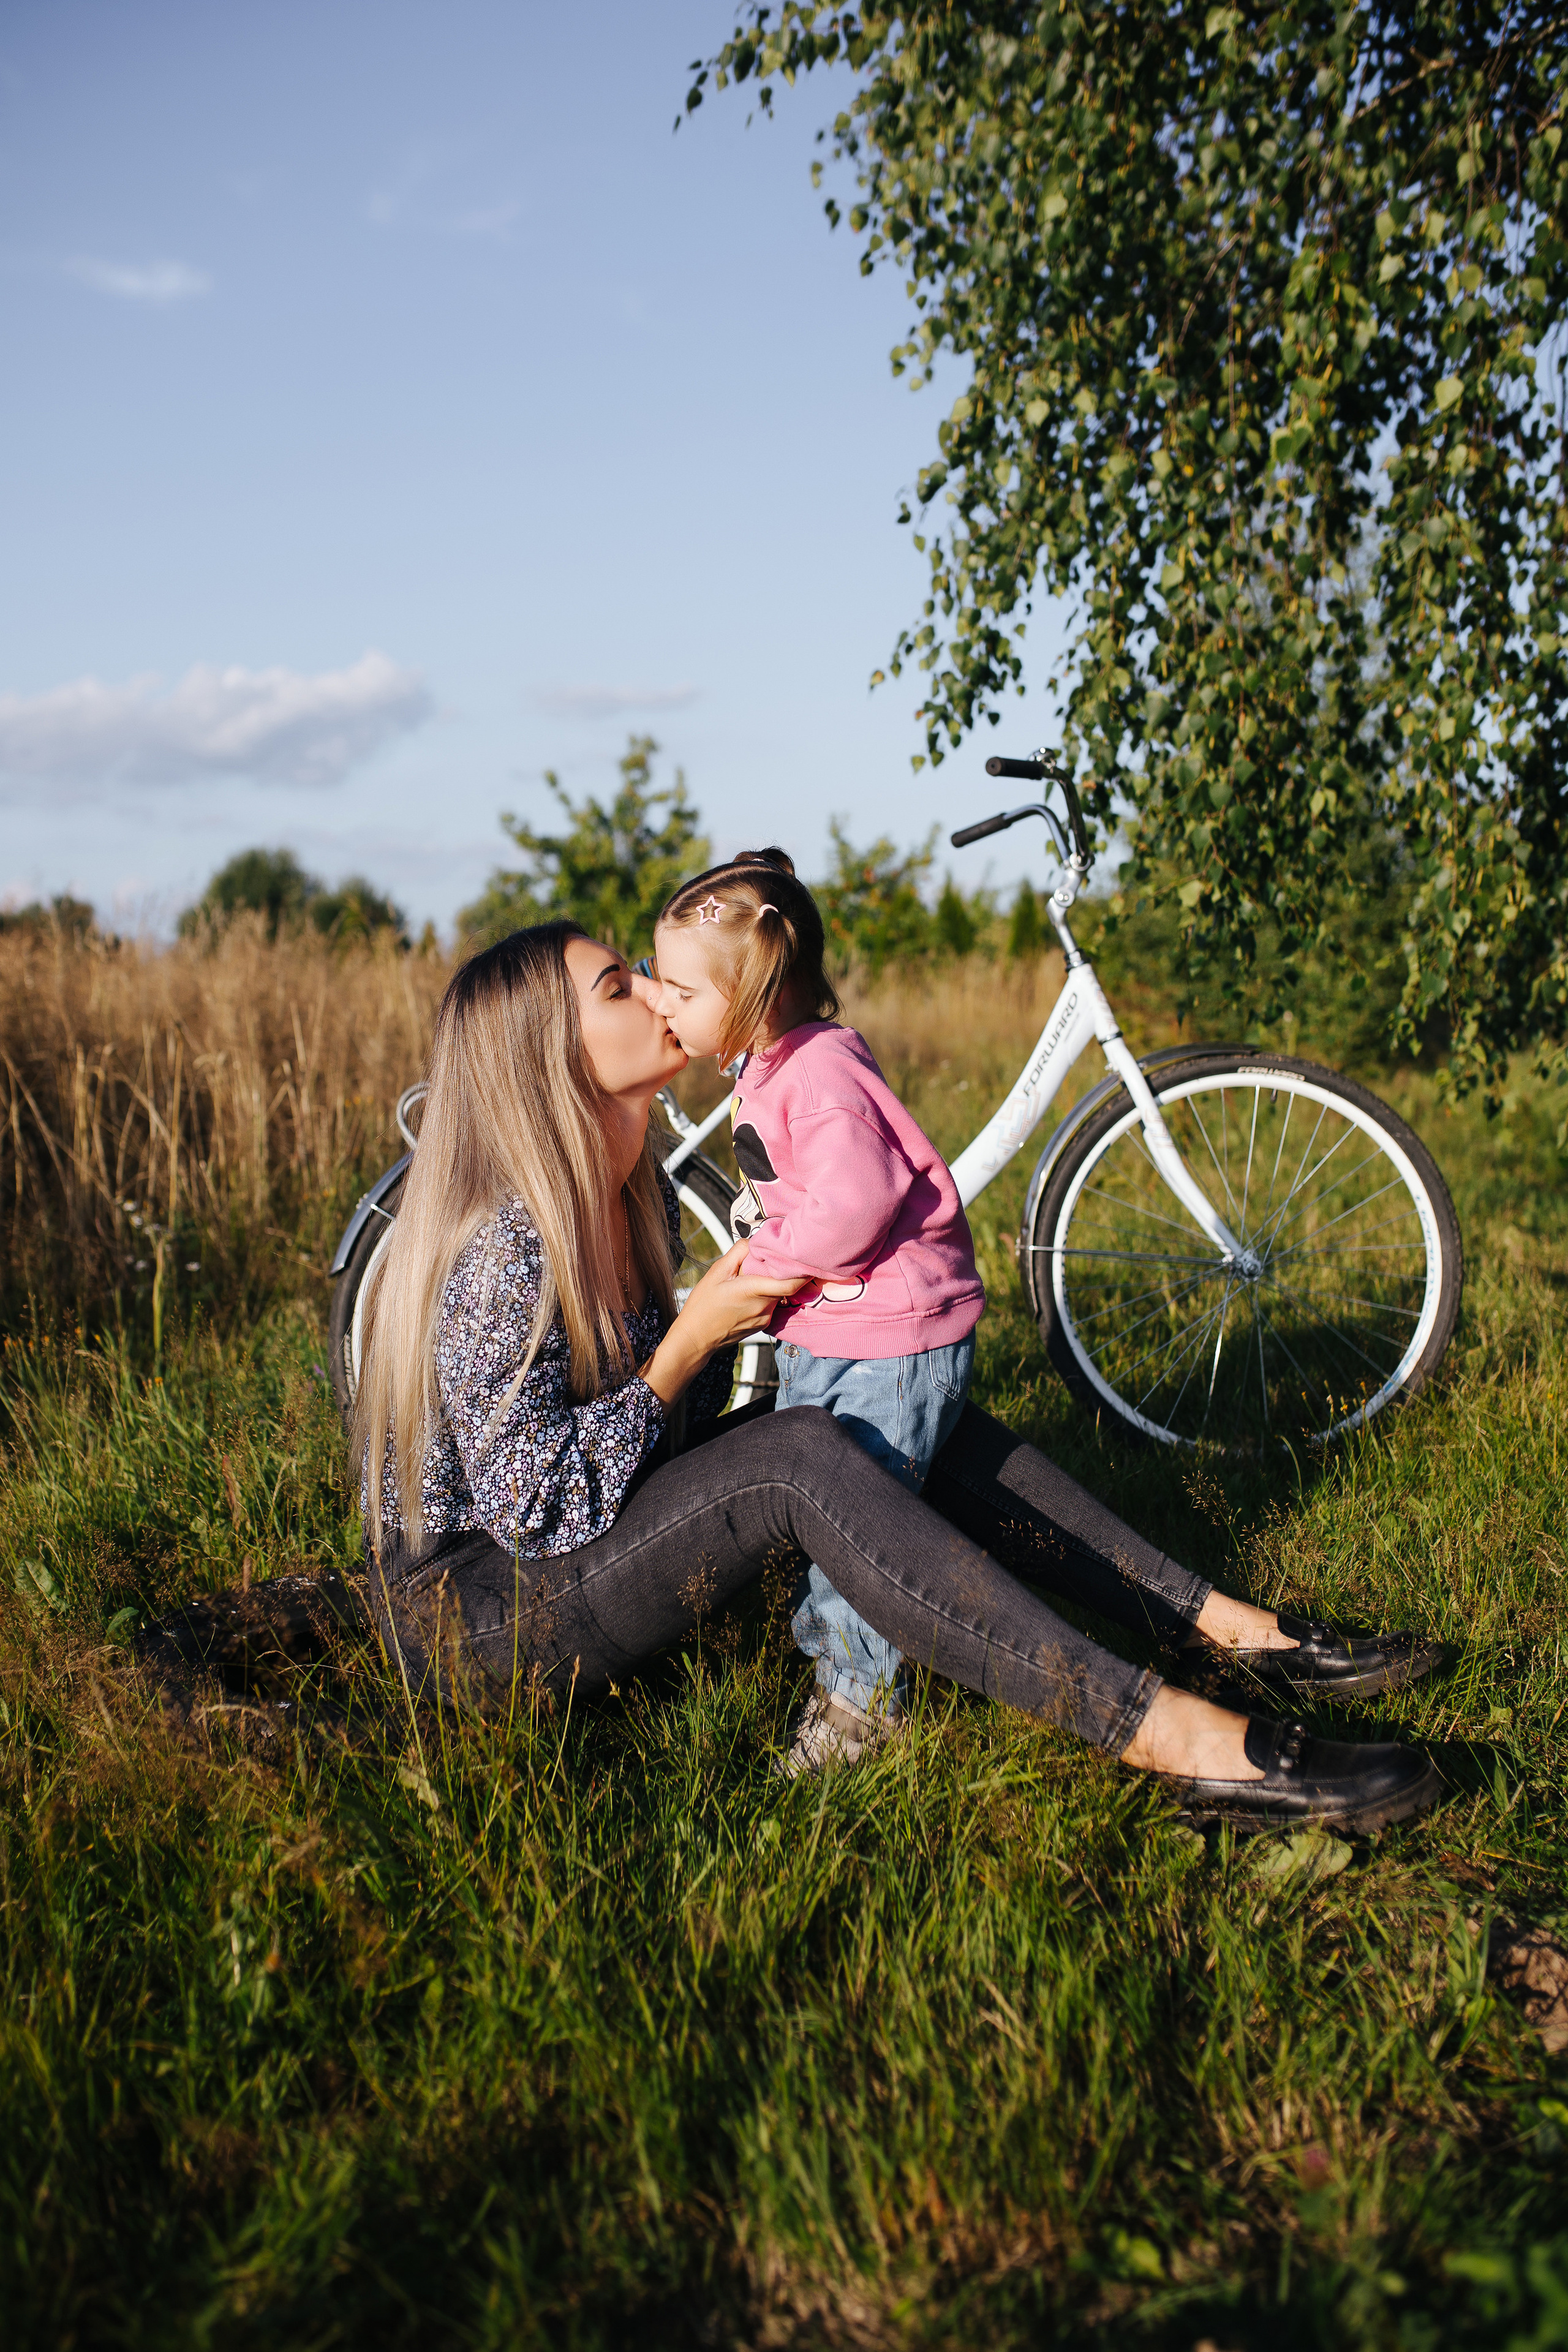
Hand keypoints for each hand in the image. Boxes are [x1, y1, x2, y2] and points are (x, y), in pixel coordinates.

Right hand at [680, 1239, 802, 1350]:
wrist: (696, 1338)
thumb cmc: (703, 1304)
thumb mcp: (717, 1271)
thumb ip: (739, 1252)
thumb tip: (756, 1242)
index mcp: (755, 1290)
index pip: (792, 1282)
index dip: (803, 1270)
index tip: (802, 1258)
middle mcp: (765, 1306)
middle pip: (784, 1284)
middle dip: (779, 1271)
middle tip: (767, 1261)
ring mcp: (765, 1318)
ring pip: (777, 1294)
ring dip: (770, 1284)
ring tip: (750, 1279)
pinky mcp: (763, 1325)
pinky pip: (770, 1305)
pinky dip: (764, 1296)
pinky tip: (747, 1295)